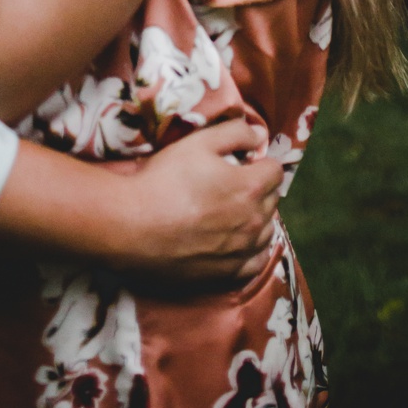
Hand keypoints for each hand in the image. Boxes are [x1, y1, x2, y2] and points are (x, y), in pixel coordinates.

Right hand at [106, 117, 282, 287]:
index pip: (275, 170)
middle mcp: (254, 222)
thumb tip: (259, 136)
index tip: (242, 161)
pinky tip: (238, 241)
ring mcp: (242, 252)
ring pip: (266, 230)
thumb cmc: (165, 179)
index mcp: (251, 187)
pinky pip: (256, 262)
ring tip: (234, 210)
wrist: (132, 226)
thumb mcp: (199, 142)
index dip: (259, 161)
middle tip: (233, 183)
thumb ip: (236, 133)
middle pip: (272, 199)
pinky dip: (253, 249)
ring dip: (257, 217)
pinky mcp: (227, 274)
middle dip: (259, 187)